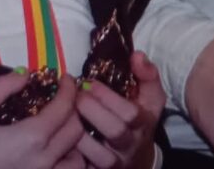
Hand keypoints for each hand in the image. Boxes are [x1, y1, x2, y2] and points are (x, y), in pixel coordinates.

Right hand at [0, 71, 85, 168]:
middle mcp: (42, 162)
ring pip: (76, 159)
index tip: (64, 78)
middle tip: (61, 96)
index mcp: (31, 139)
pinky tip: (52, 150)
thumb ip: (2, 86)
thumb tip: (26, 74)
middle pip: (76, 131)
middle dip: (74, 108)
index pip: (65, 108)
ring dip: (74, 139)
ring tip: (60, 125)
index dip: (69, 88)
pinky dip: (67, 160)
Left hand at [76, 52, 164, 168]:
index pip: (131, 112)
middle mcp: (131, 144)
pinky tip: (63, 137)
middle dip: (92, 110)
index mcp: (143, 122)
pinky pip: (85, 166)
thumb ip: (147, 73)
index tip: (89, 82)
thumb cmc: (140, 116)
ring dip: (79, 132)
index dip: (108, 96)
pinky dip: (73, 153)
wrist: (138, 156)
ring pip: (99, 153)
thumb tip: (136, 55)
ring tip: (66, 115)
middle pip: (115, 130)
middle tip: (76, 96)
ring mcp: (116, 162)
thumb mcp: (150, 95)